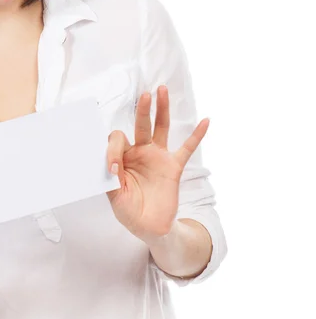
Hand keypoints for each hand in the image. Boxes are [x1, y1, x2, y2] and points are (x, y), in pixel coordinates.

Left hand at [106, 85, 209, 242]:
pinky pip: (186, 148)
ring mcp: (158, 157)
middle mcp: (140, 152)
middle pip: (141, 124)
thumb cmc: (128, 210)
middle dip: (142, 109)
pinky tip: (205, 121)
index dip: (114, 150)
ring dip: (161, 110)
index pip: (118, 139)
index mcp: (122, 156)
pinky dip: (196, 135)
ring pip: (160, 128)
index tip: (113, 169)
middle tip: (143, 95)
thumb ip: (112, 178)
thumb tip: (112, 164)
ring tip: (162, 90)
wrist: (149, 227)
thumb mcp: (114, 195)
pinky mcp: (173, 167)